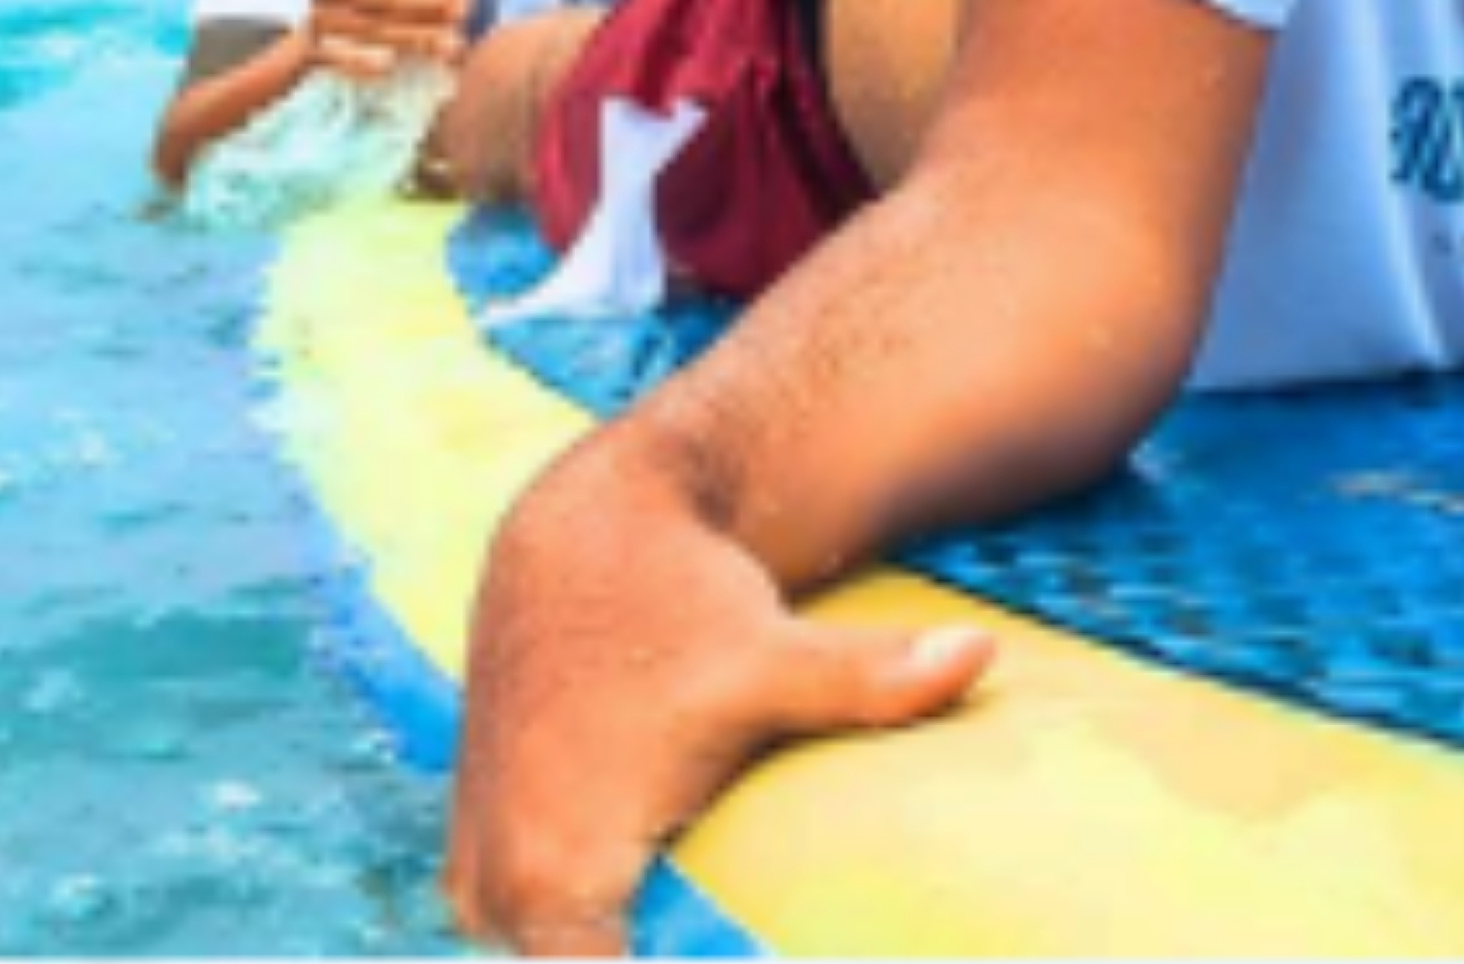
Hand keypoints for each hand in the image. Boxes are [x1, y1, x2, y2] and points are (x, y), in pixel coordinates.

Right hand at [305, 0, 482, 79]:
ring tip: (451, 42)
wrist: (349, 28)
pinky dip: (368, 63)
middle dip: (429, 6)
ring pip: (370, 28)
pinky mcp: (313, 49)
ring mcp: (316, 13)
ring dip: (414, 37)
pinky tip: (396, 65)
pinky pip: (342, 58)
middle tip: (463, 12)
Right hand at [445, 435, 993, 954]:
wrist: (572, 541)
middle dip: (679, 958)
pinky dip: (593, 941)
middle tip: (759, 943)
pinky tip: (670, 931)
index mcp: (558, 879)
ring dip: (623, 952)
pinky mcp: (482, 862)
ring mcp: (481, 886)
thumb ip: (872, 683)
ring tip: (728, 937)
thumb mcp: (771, 655)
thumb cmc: (671, 604)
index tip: (747, 958)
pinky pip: (540, 939)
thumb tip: (982, 653)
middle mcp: (501, 898)